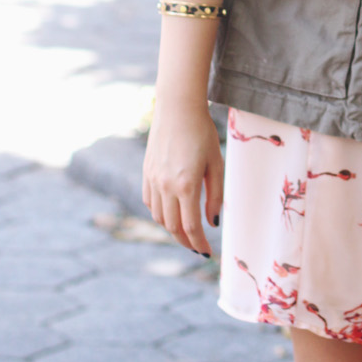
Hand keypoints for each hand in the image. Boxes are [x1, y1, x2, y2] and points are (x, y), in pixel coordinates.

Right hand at [142, 99, 223, 255]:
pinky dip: (160, 213)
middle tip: (198, 248)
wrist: (177, 108)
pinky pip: (150, 202)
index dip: (199, 244)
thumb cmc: (202, 132)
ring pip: (159, 217)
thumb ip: (214, 195)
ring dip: (173, 229)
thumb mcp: (215, 163)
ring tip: (187, 231)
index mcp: (186, 185)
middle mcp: (165, 186)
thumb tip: (213, 223)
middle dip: (186, 242)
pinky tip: (171, 212)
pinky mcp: (146, 173)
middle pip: (173, 227)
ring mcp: (152, 180)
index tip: (208, 253)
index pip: (191, 227)